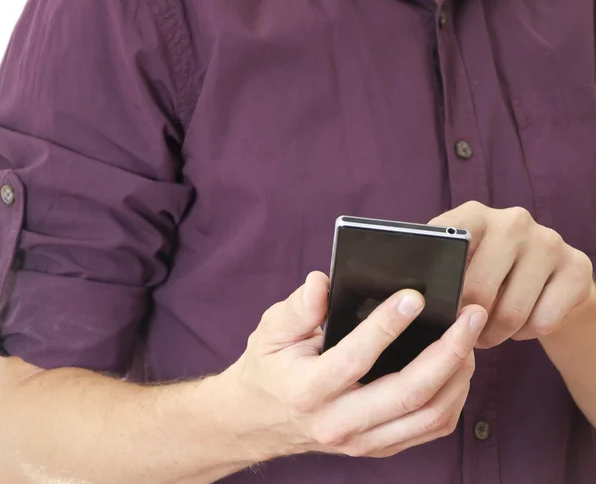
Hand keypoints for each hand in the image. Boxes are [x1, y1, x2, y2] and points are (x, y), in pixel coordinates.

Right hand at [223, 273, 486, 459]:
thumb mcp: (270, 331)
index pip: (354, 359)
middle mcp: (338, 422)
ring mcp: (362, 440)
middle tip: (470, 315)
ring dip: (458, 374)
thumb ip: (298, 307)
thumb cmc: (268, 369)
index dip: (387, 326)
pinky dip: (453, 398)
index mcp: (308, 390)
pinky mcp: (378, 446)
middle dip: (449, 351)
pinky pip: (429, 429)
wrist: (259, 420)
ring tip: (470, 337)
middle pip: (408, 394)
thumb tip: (323, 284)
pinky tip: (458, 367)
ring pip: (428, 416)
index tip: (414, 296)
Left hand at [431, 201, 595, 347]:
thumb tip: (406, 294)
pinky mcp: (577, 267)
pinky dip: (526, 334)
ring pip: (511, 312)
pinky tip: (521, 325)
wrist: (551, 281)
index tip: (433, 305)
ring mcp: (548, 241)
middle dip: (466, 321)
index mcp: (474, 215)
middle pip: (478, 289)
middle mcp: (513, 221)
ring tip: (486, 334)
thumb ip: (438, 267)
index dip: (439, 283)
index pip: (447, 242)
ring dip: (494, 334)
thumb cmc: (490, 273)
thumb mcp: (461, 261)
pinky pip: (542, 321)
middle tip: (462, 333)